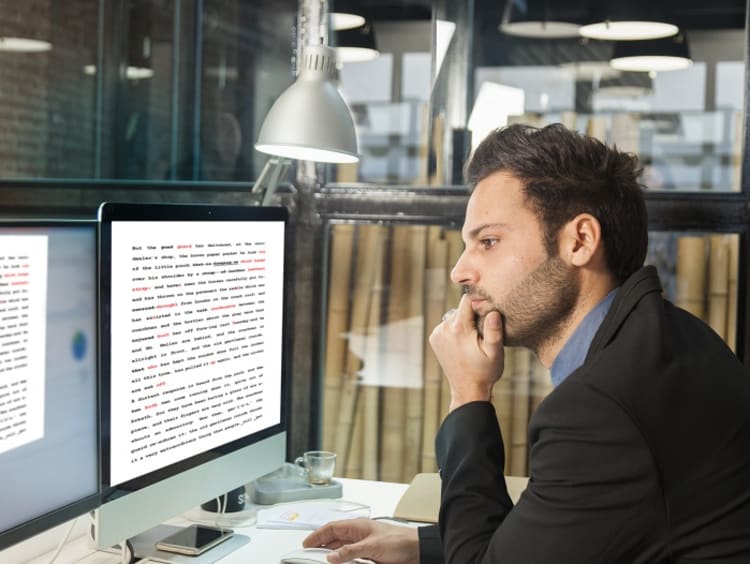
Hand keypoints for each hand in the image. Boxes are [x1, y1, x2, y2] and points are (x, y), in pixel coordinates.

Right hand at [302, 518, 418, 563]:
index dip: (317, 535)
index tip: (306, 543)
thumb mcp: (371, 546)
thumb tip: (331, 556)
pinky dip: (343, 560)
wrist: (416, 550)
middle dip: (321, 544)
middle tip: (309, 552)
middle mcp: (359, 534)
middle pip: (335, 538)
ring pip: (342, 548)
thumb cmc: (399, 541)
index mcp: (357, 526)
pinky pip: (351, 557)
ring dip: (332, 553)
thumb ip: (350, 551)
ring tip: (320, 558)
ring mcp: (364, 545)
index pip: (332, 528)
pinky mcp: (369, 555)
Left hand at [429, 293, 503, 410]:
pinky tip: (462, 343)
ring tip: (472, 340)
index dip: (479, 304)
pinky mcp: (434, 339)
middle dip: (472, 316)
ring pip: (453, 316)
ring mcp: (437, 333)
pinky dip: (455, 330)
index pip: (468, 300)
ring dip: (463, 323)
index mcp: (459, 328)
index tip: (486, 314)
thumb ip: (494, 330)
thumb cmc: (484, 371)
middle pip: (461, 309)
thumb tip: (493, 311)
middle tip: (481, 333)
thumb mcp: (495, 352)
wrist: (467, 389)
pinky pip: (447, 325)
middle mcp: (444, 328)